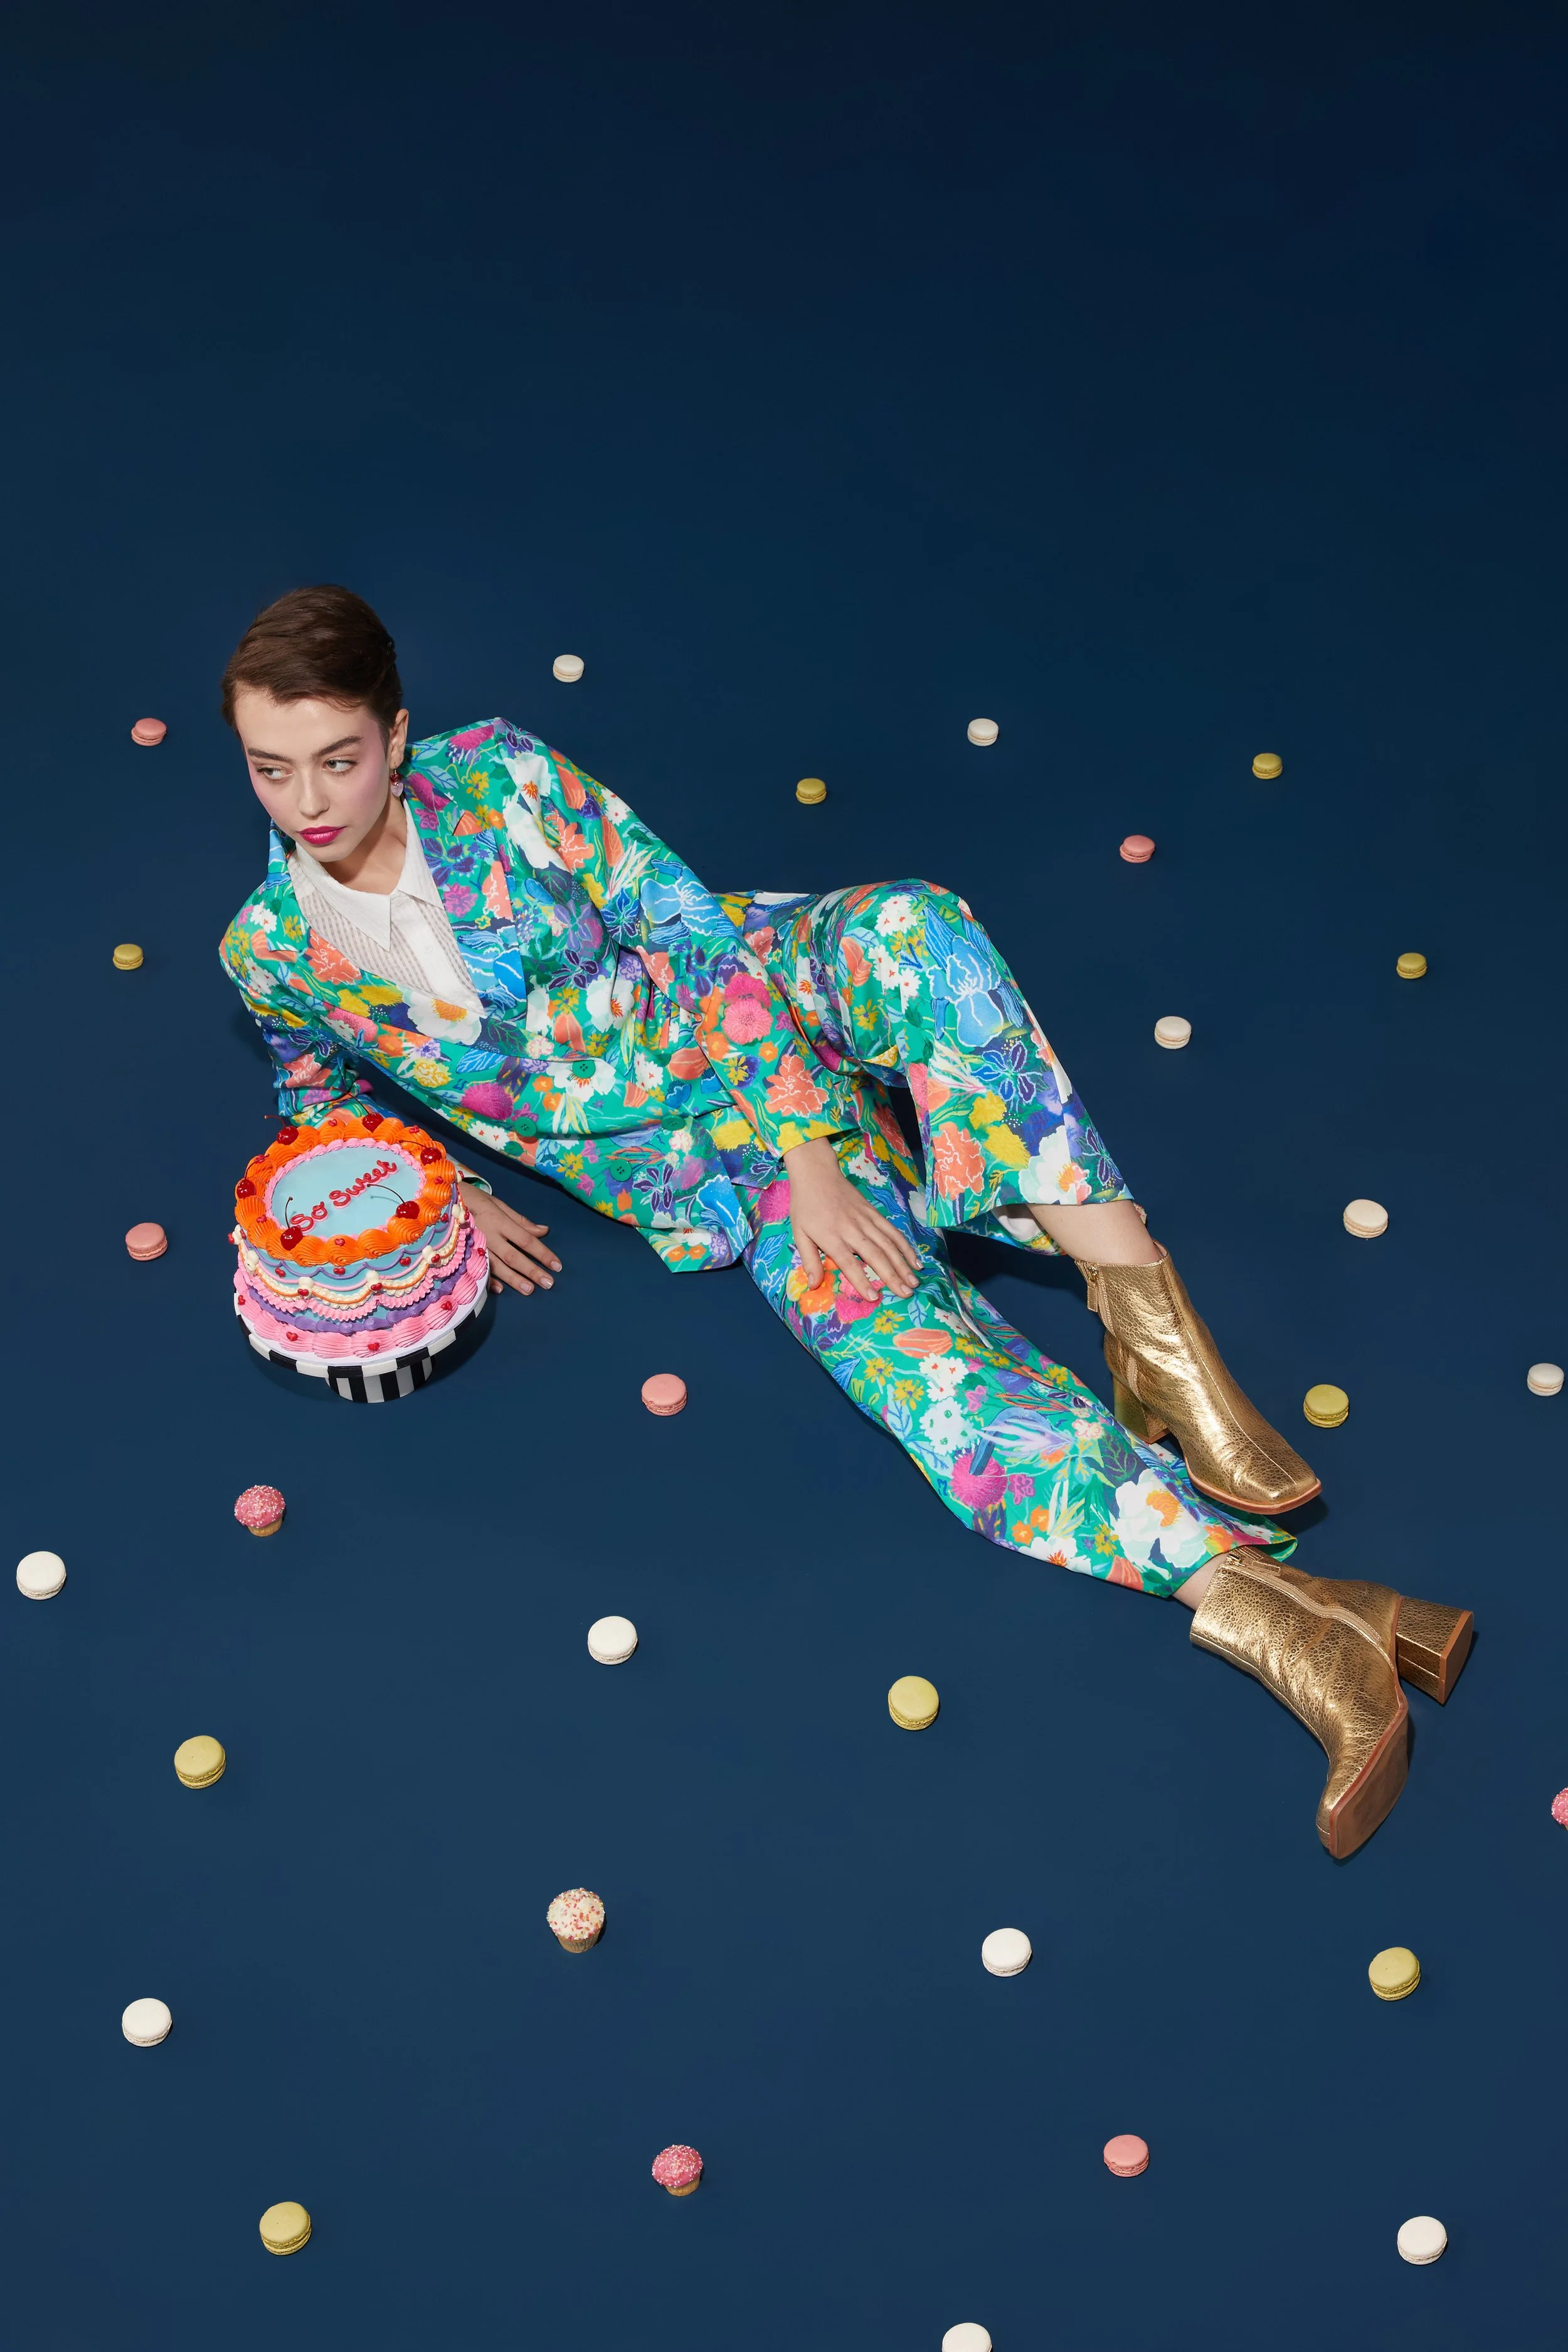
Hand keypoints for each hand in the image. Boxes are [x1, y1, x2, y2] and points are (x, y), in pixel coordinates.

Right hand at [461, 1181, 561, 1296]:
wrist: (440, 1200)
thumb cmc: (473, 1200)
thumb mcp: (497, 1204)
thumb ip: (520, 1220)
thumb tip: (543, 1231)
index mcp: (498, 1220)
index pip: (526, 1239)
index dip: (542, 1253)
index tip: (557, 1265)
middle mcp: (488, 1235)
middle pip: (513, 1256)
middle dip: (532, 1271)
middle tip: (548, 1283)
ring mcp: (473, 1246)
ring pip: (496, 1266)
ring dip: (513, 1280)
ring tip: (529, 1290)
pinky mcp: (461, 1254)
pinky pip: (476, 1269)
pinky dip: (488, 1280)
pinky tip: (500, 1289)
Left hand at [781, 1137, 919, 1301]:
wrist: (817, 1174)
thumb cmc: (805, 1207)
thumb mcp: (799, 1234)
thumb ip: (809, 1260)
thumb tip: (813, 1286)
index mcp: (832, 1237)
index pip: (849, 1262)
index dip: (861, 1280)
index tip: (873, 1297)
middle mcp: (852, 1229)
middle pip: (875, 1255)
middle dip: (892, 1276)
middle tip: (905, 1293)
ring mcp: (866, 1220)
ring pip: (888, 1244)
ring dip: (903, 1264)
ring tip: (914, 1281)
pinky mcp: (874, 1213)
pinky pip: (893, 1231)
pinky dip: (905, 1246)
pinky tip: (915, 1259)